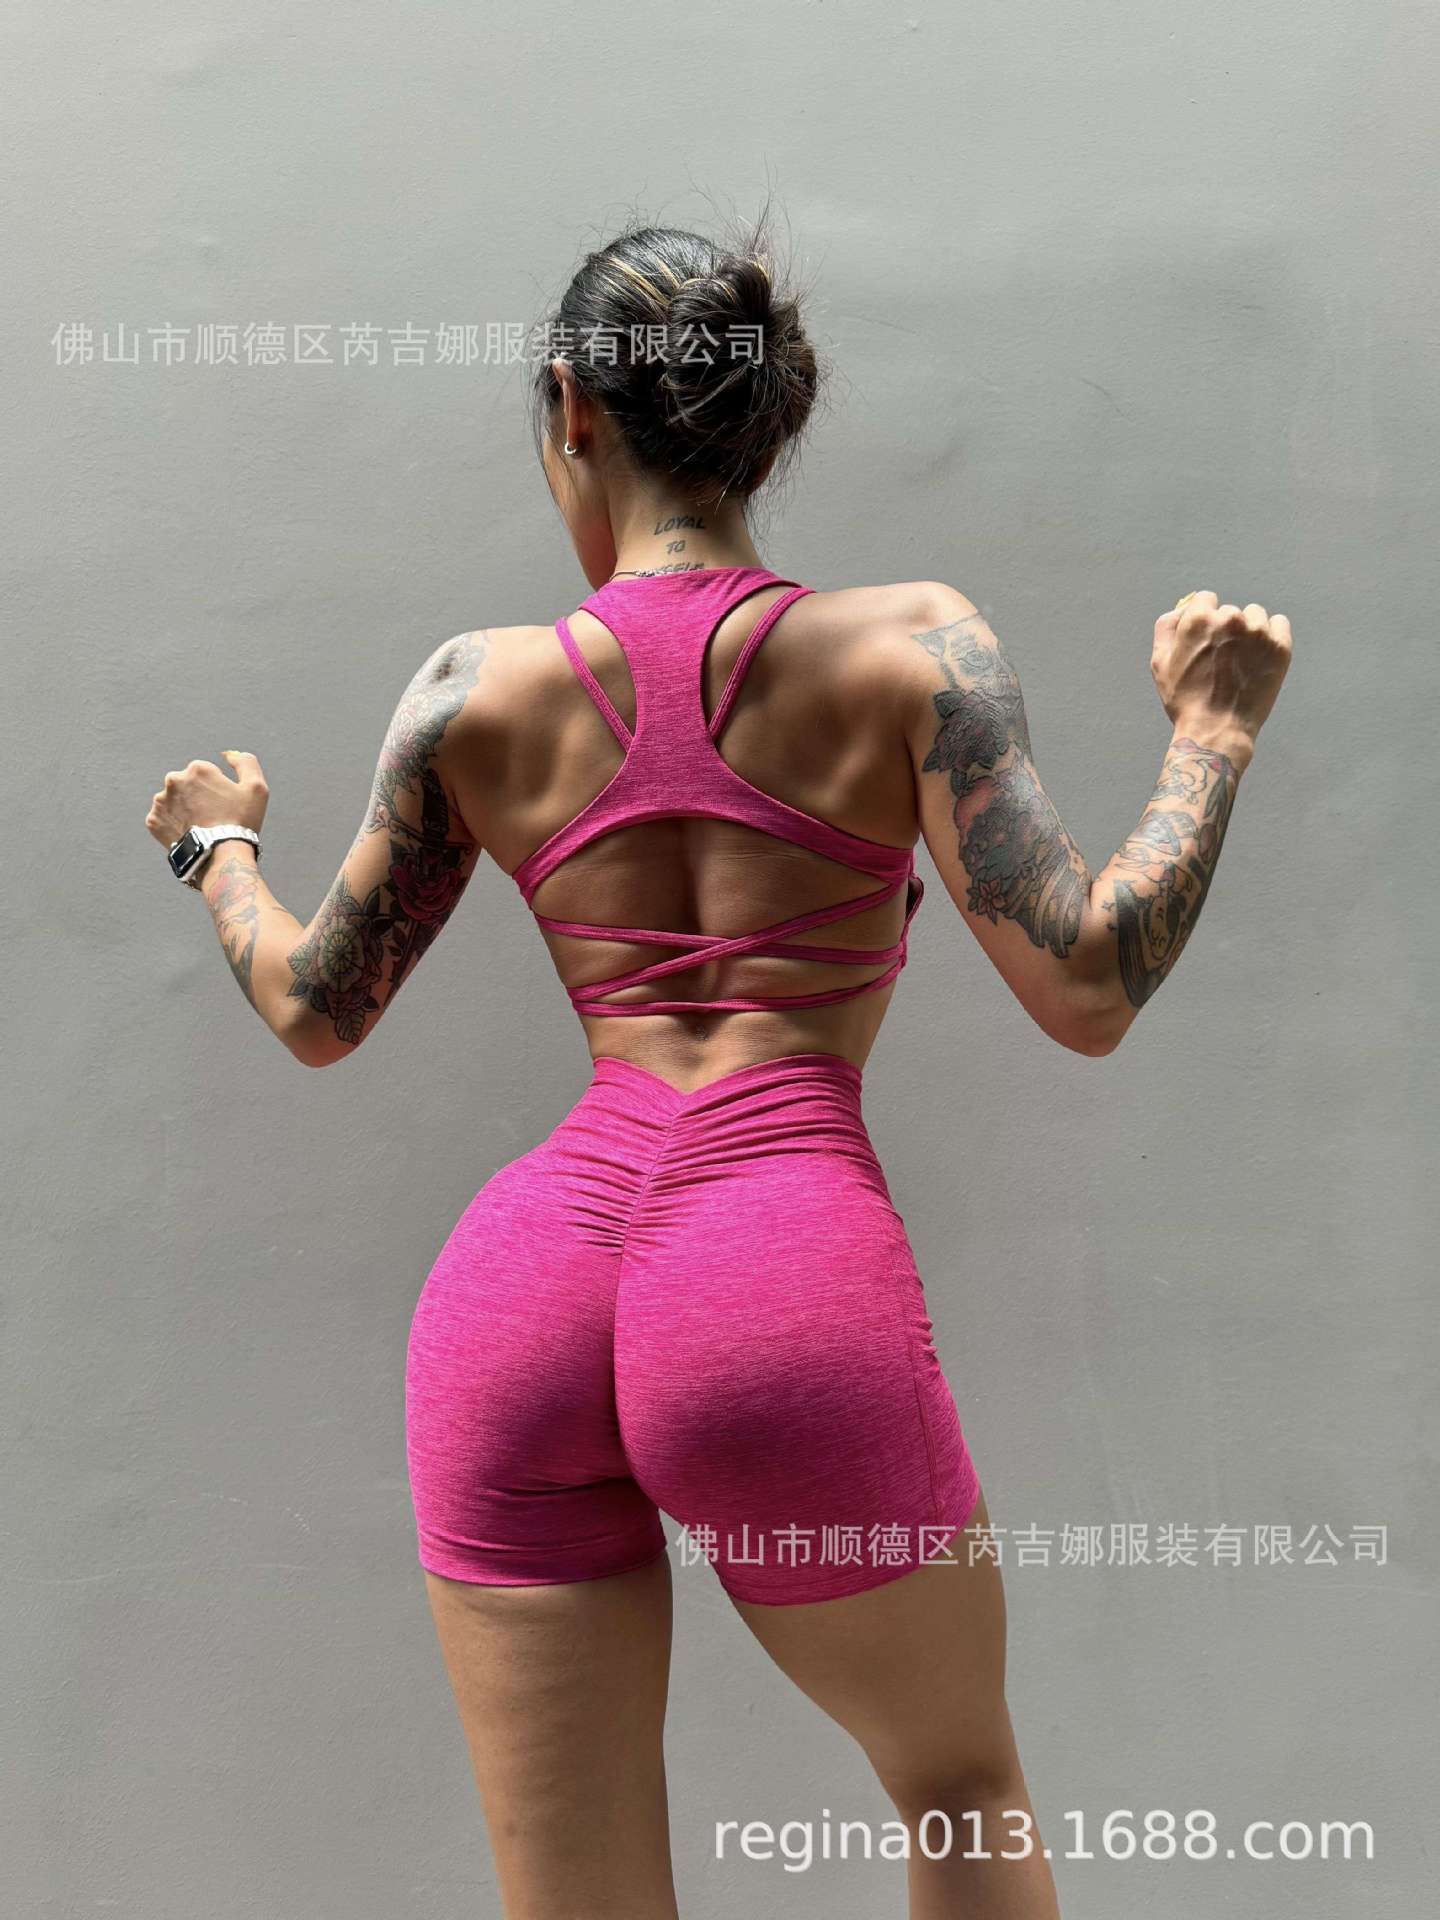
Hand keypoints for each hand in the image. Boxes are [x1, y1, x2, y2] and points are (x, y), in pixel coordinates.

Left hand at [144, 749, 269, 850]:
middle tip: (212, 817)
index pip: (206, 774)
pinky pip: (163, 819)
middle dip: (197, 797)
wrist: (220, 856)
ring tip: (200, 827)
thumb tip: (229, 755)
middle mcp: (174, 780)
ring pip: (174, 802)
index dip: (218, 789)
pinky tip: (189, 834)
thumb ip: (245, 762)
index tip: (224, 805)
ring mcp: (161, 802)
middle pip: (187, 786)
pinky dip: (174, 825)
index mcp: (197, 769)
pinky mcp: (153, 821)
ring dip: (184, 810)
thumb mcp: (257, 788)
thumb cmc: (241, 822)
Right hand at [1151, 591, 1291, 753]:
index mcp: (1199, 619)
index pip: (1205, 599)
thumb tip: (1184, 608)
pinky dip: (1271, 635)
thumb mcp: (1160, 662)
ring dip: (1248, 631)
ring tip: (1240, 660)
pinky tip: (1260, 656)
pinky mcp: (1280, 646)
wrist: (1216, 730)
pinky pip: (1279, 623)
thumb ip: (1168, 626)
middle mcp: (1231, 620)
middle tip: (1221, 659)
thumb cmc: (1185, 699)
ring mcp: (1258, 632)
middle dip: (1225, 630)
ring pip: (1254, 616)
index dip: (1203, 620)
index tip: (1206, 641)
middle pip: (1229, 611)